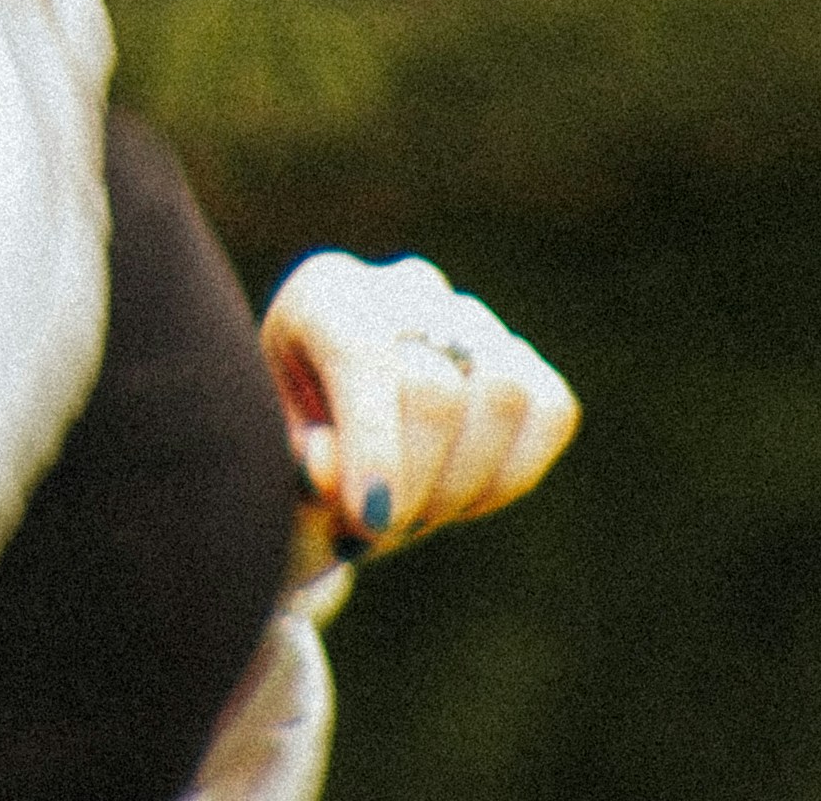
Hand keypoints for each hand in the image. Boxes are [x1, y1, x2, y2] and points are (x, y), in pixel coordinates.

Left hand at [261, 253, 573, 563]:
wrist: (330, 467)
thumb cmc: (287, 461)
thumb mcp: (270, 467)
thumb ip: (290, 466)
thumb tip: (326, 468)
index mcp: (323, 297)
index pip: (363, 351)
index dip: (374, 443)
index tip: (369, 520)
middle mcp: (402, 291)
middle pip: (435, 388)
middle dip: (414, 483)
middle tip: (377, 528)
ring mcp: (472, 320)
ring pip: (503, 395)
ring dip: (462, 485)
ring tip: (412, 513)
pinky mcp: (524, 361)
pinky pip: (551, 411)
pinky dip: (512, 474)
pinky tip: (461, 497)